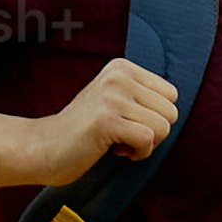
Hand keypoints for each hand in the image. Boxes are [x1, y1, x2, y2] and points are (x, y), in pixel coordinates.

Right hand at [13, 61, 178, 181]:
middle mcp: (119, 76)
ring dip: (144, 145)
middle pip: (171, 111)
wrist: (43, 148)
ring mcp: (112, 97)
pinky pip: (148, 140)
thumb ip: (142, 97)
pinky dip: (137, 154)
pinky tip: (114, 150)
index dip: (154, 117)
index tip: (127, 123)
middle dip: (153, 132)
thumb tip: (178, 106)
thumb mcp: (115, 101)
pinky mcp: (107, 120)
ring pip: (163, 127)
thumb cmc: (84, 132)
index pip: (171, 95)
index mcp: (123, 67)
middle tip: (123, 135)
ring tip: (117, 142)